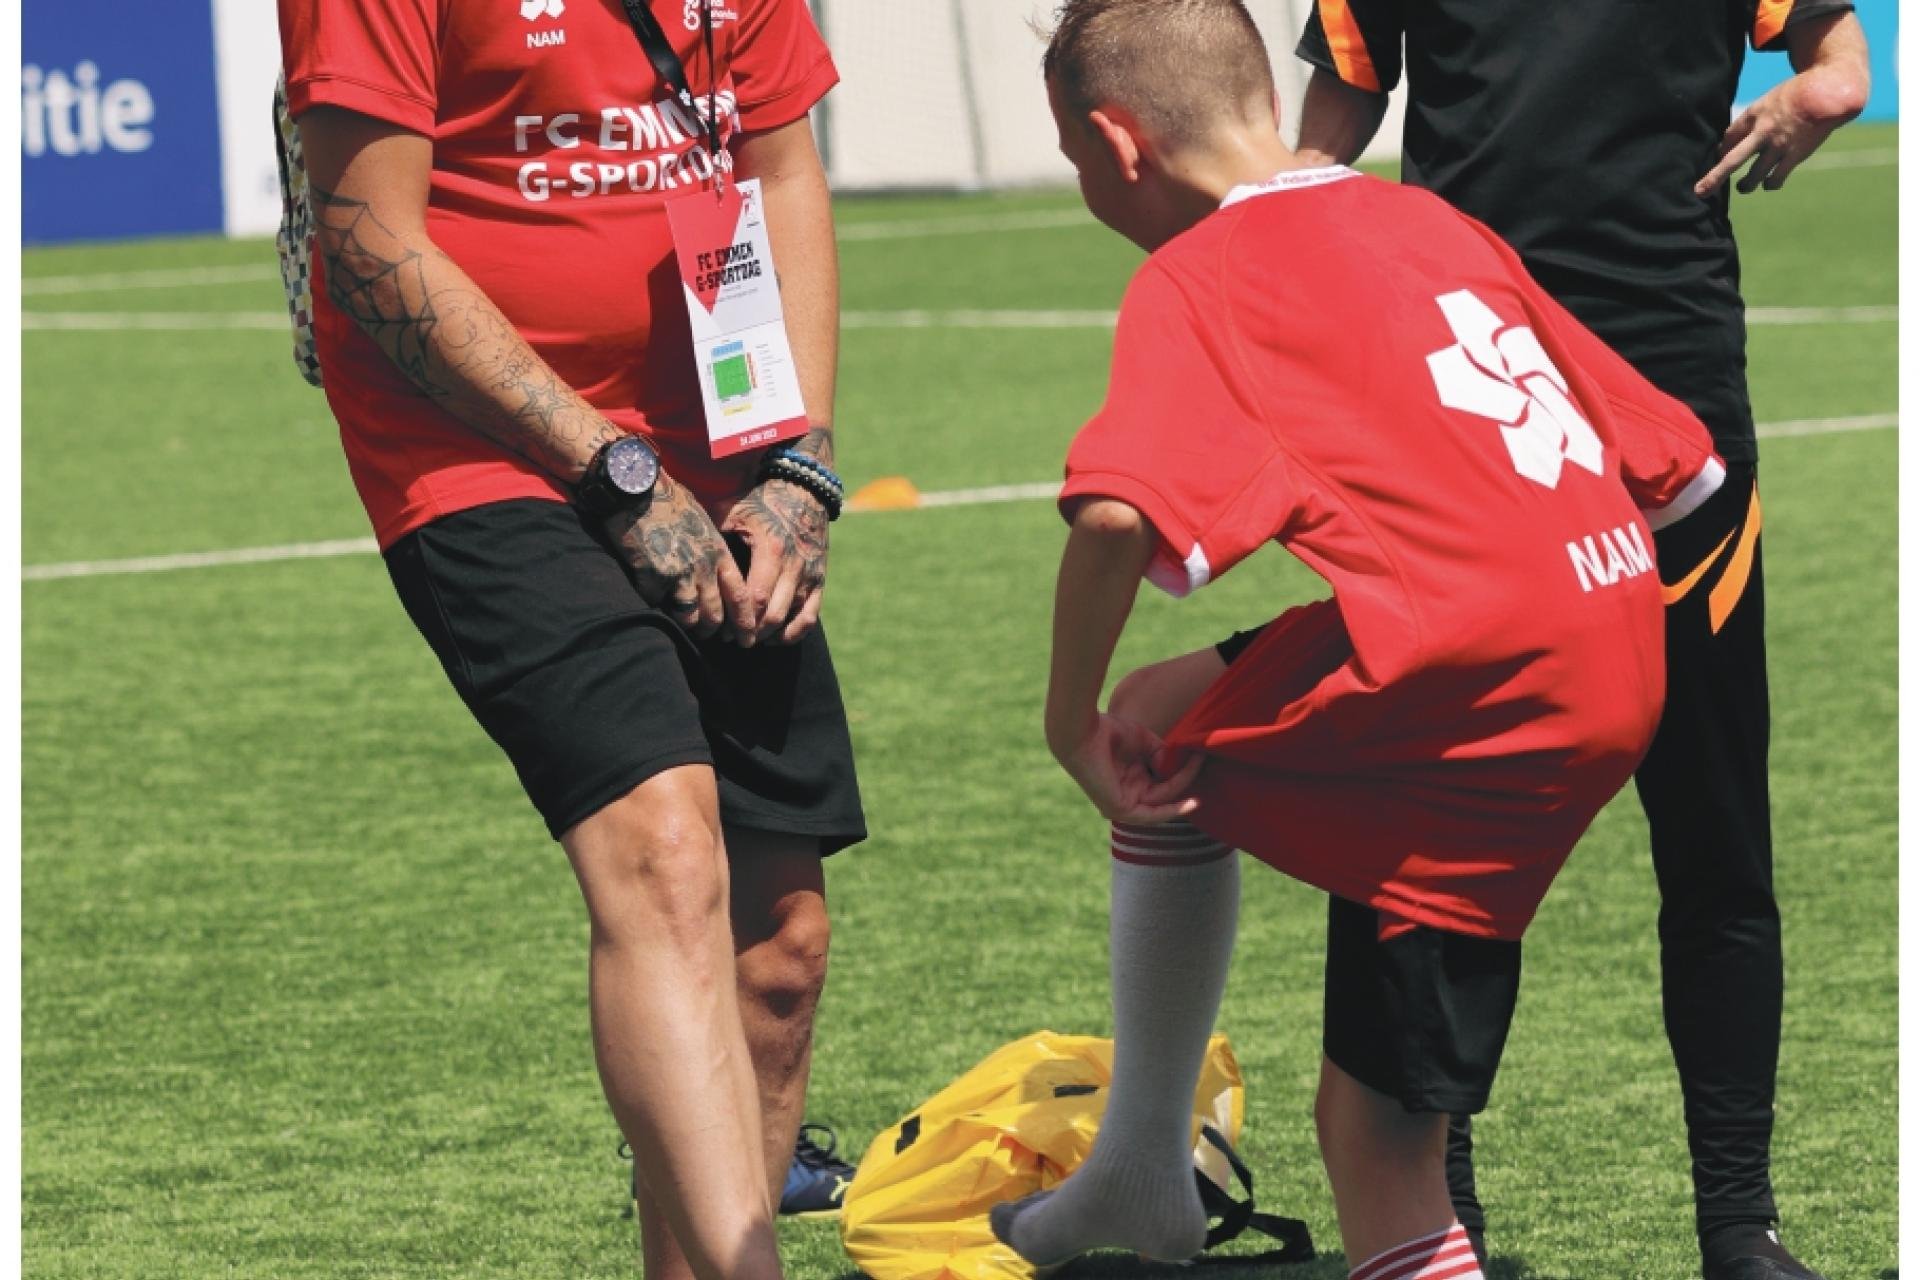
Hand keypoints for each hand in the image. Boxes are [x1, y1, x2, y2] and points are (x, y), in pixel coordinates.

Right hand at [601, 475, 752, 637]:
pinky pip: (656, 604)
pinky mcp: (652, 577)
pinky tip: (650, 591)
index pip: (741, 597)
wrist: (636, 487)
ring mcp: (678, 573)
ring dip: (686, 623)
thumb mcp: (703, 521)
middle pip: (715, 615)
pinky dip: (654, 602)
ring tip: (683, 623)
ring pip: (688, 617)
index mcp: (719, 553)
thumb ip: (713, 550)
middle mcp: (703, 566)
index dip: (745, 622)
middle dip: (712, 630)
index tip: (746, 639)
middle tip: (709, 636)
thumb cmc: (669, 499)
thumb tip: (718, 573)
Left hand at [719, 476, 829, 646]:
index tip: (720, 629)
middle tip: (730, 639)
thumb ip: (712, 533)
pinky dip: (792, 633)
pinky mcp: (819, 580)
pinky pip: (809, 617)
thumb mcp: (734, 510)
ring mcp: (809, 575)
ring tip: (748, 638)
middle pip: (771, 616)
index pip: (754, 598)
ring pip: (790, 620)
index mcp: (771, 550)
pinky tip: (774, 638)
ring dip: (767, 635)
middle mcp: (794, 566)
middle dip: (749, 632)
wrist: (805, 490)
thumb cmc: (762, 501)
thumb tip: (684, 551)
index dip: (736, 619)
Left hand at [1054, 713, 1203, 824]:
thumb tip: (1180, 768)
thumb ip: (1162, 756)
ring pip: (1162, 800)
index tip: (1199, 755)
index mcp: (1130, 779)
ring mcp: (1122, 804)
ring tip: (1196, 764)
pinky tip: (1191, 801)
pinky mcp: (1118, 810)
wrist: (1082, 732)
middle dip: (1185, 778)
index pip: (1163, 784)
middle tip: (1201, 759)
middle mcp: (1127, 794)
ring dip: (1181, 785)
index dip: (1182, 772)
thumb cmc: (1107, 731)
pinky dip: (1173, 810)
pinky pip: (1152, 815)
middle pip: (1166, 793)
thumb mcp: (1144, 742)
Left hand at [1695, 63, 1866, 195]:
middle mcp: (1763, 132)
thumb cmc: (1796, 96)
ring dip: (1746, 185)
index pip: (1729, 138)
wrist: (1828, 94)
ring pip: (1755, 175)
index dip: (1721, 150)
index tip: (1718, 156)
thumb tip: (1728, 144)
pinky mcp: (1795, 156)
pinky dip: (1770, 184)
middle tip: (1700, 192)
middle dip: (1715, 178)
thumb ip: (1749, 121)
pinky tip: (1769, 184)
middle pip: (1733, 160)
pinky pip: (1776, 179)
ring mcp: (1779, 146)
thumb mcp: (1768, 100)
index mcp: (1755, 115)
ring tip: (1744, 187)